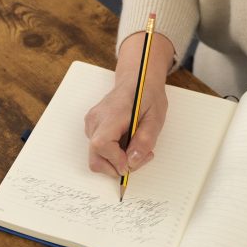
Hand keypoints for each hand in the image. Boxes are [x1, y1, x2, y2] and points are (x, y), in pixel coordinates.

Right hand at [84, 31, 173, 175]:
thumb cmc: (146, 95)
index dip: (116, 160)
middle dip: (117, 167)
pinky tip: (128, 143)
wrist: (136, 79)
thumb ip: (145, 140)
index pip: (101, 145)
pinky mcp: (92, 128)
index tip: (132, 163)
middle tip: (140, 158)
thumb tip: (132, 162)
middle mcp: (96, 120)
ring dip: (117, 162)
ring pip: (97, 157)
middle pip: (95, 157)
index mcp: (111, 115)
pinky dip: (114, 155)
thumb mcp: (155, 117)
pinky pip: (99, 150)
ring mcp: (91, 124)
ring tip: (136, 149)